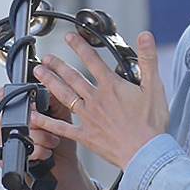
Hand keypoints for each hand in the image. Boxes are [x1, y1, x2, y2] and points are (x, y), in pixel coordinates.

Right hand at [0, 85, 97, 189]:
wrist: (64, 170)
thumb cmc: (63, 144)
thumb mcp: (62, 116)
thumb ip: (56, 100)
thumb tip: (49, 90)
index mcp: (20, 111)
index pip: (5, 96)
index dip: (12, 96)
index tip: (29, 101)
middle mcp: (10, 124)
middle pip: (13, 114)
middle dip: (37, 122)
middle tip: (49, 128)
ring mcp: (6, 140)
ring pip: (16, 131)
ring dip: (40, 138)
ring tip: (51, 142)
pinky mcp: (5, 157)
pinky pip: (17, 149)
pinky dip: (37, 151)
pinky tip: (46, 153)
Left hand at [30, 31, 168, 170]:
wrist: (146, 152)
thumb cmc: (151, 124)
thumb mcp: (155, 87)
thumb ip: (148, 59)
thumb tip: (146, 36)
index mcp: (111, 87)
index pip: (92, 60)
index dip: (79, 46)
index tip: (69, 37)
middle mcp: (96, 99)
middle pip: (72, 77)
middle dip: (58, 64)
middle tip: (46, 57)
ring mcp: (87, 117)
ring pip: (64, 95)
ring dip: (50, 82)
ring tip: (39, 73)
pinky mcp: (84, 135)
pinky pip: (61, 127)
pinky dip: (46, 121)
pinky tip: (34, 115)